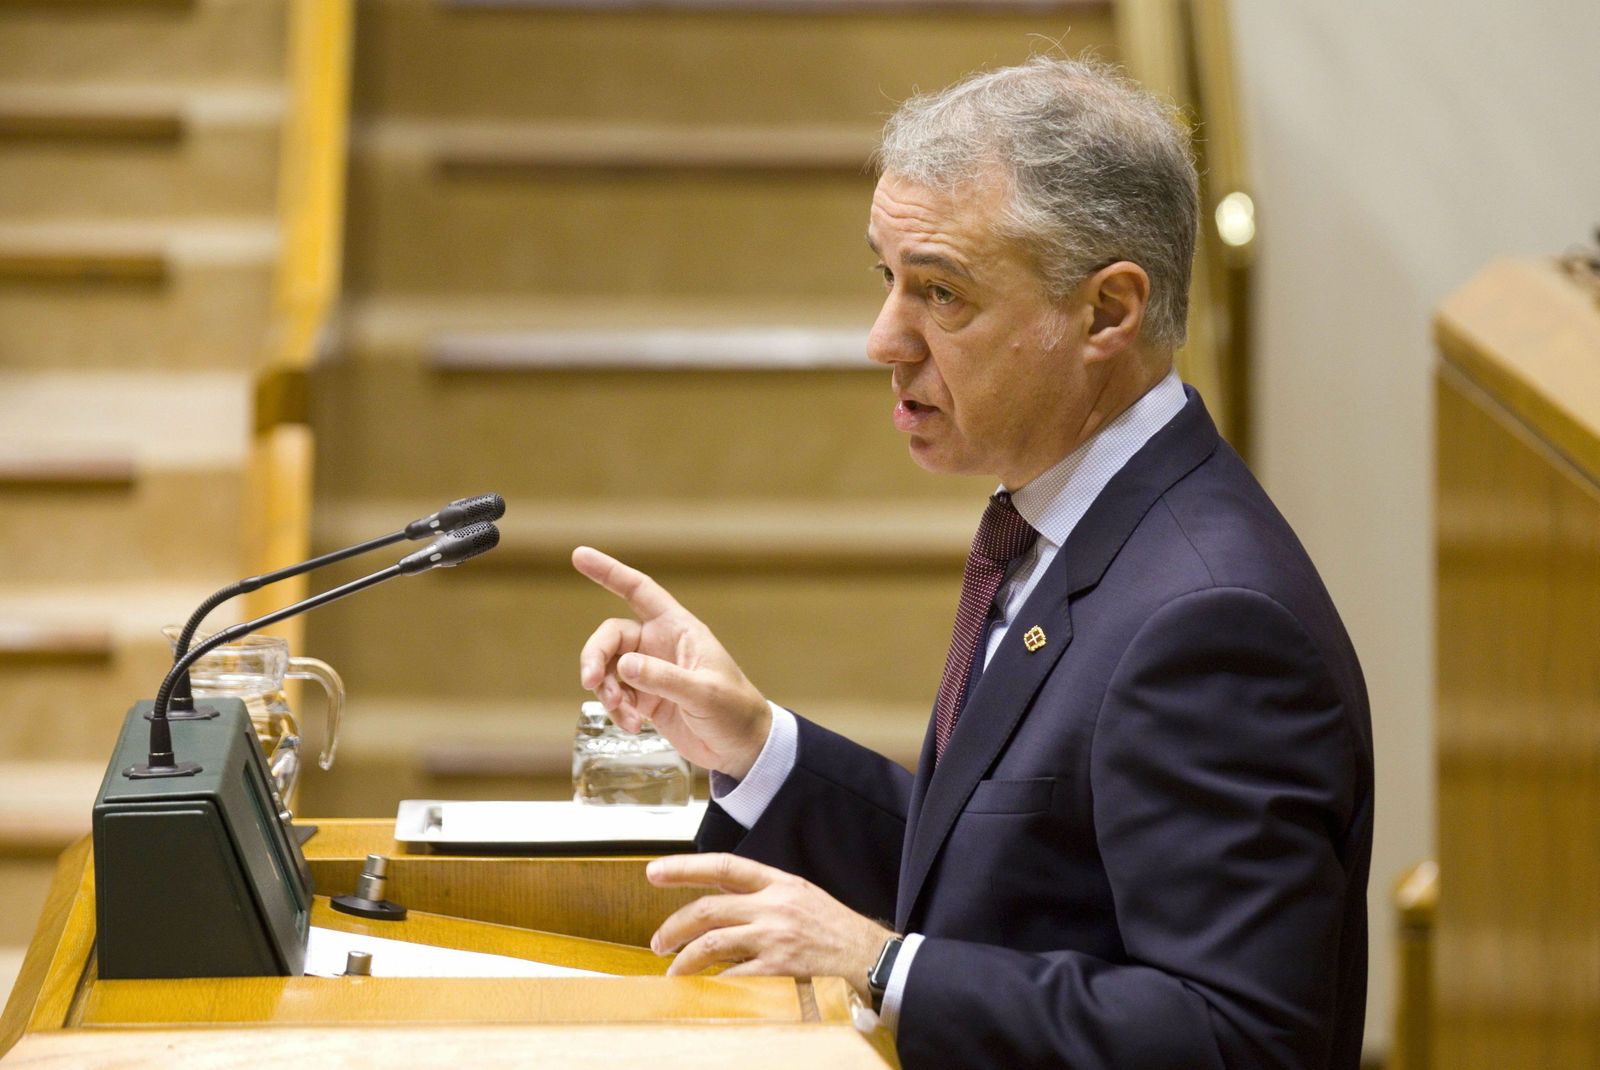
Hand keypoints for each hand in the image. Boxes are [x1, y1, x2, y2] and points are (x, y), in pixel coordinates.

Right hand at [573, 546, 770, 778]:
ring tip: (622, 713)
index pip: (639, 590)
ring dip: (605, 689)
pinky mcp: (646, 699)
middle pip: (611, 636)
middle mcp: (660, 645)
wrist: (743, 748)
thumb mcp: (703, 693)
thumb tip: (624, 665)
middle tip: (590, 681)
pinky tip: (633, 726)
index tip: (579, 556)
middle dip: (595, 656)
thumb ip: (664, 678)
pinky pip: (616, 697)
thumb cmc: (735, 711)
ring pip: (608, 668)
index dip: (609, 572)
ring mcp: (651, 672)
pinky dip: (617, 711)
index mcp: (678, 628)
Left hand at [646, 853, 893, 1002]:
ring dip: (684, 961)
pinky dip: (712, 985)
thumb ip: (763, 896)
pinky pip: (732, 977)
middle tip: (658, 942)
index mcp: (778, 883)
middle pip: (708, 909)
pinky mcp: (779, 969)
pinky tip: (702, 991)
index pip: (724, 866)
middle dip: (674, 926)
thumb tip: (720, 901)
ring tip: (673, 973)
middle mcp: (773, 906)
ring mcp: (775, 938)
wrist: (871, 957)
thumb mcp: (801, 897)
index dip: (685, 867)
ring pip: (712, 943)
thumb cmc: (834, 929)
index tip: (654, 871)